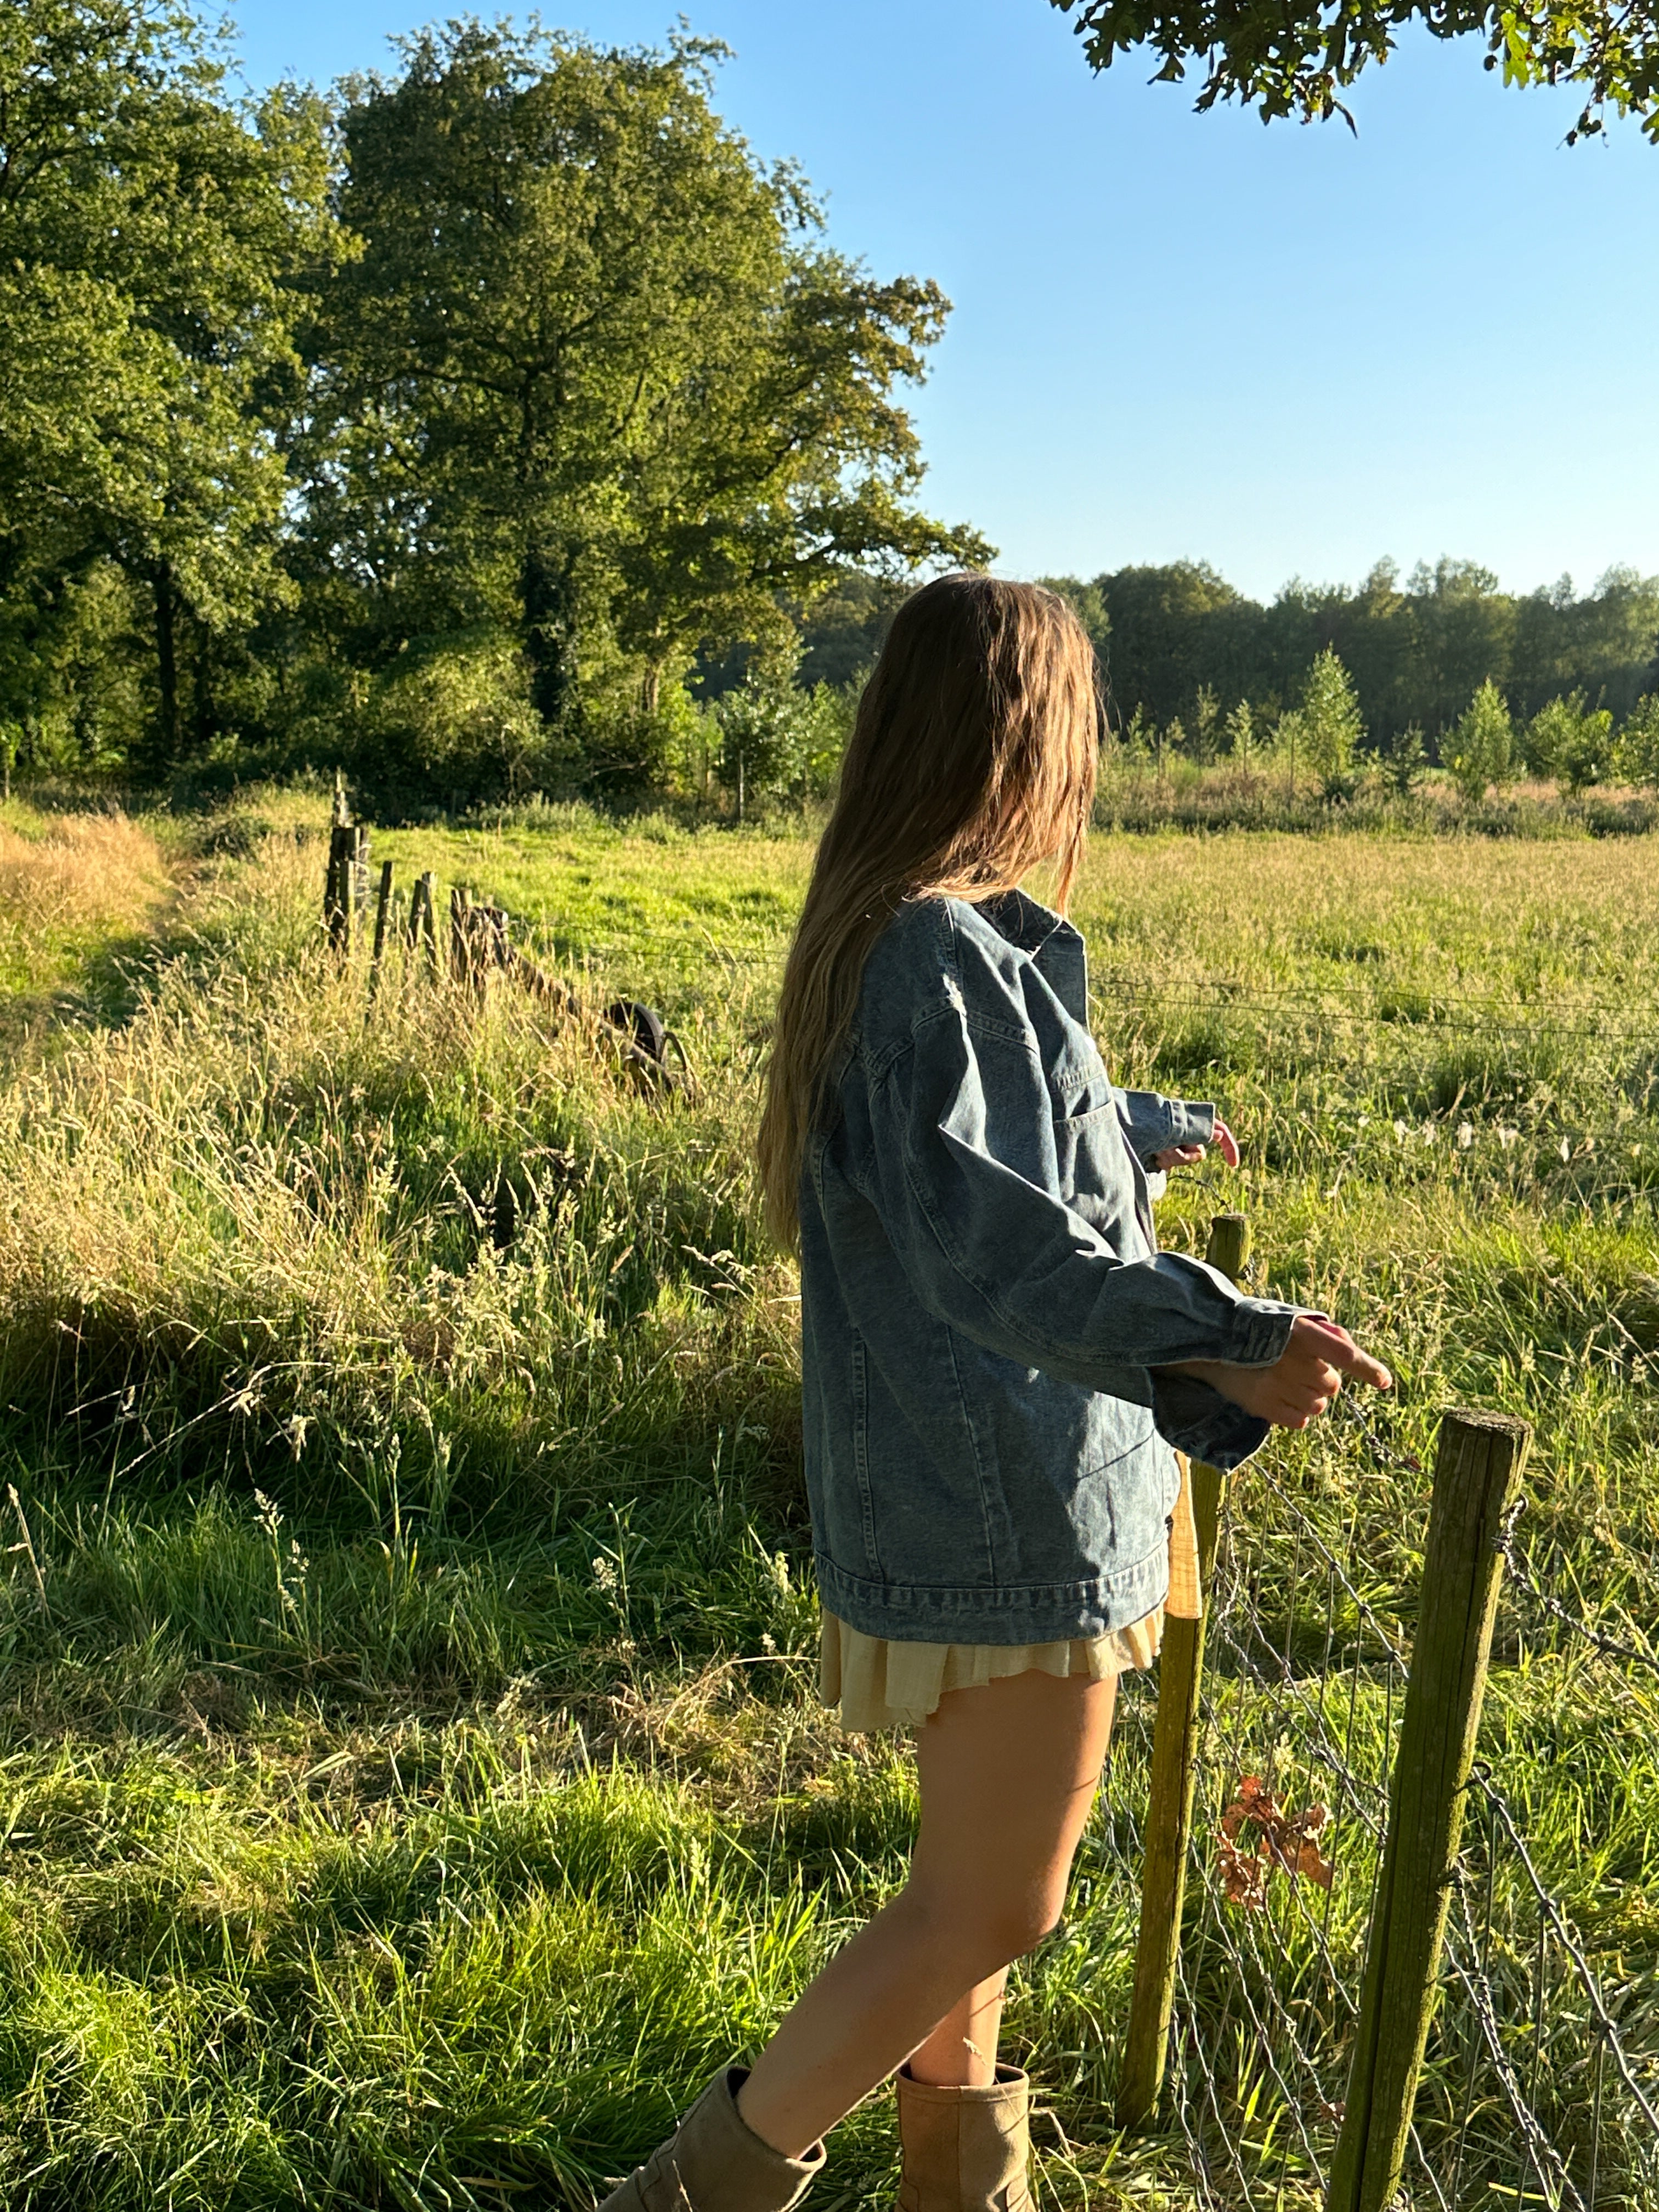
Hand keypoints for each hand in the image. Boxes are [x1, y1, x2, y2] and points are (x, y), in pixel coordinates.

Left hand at [1150, 1117, 1239, 1173]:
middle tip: (1161, 1147)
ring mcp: (1173, 1141)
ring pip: (1182, 1160)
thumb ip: (1195, 1131)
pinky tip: (1149, 1153)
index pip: (1219, 1131)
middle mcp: (1184, 1131)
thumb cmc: (1143, 1123)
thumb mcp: (1171, 1128)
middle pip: (1196, 1153)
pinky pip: (1170, 1164)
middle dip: (1180, 1155)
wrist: (1118, 1124)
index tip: (1233, 1166)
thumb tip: (1218, 1135)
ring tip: (1151, 1147)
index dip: (1229, 1147)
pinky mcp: (1163, 1151)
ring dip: (1167, 1157)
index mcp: (1190, 1118)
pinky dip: (1161, 1161)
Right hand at [1169, 1316, 1391, 1430]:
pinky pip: (1301, 1420)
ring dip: (1308, 1397)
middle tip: (1295, 1368)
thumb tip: (1350, 1348)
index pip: (1342, 1352)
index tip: (1384, 1381)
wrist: (1212, 1344)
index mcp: (1299, 1332)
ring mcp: (1276, 1384)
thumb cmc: (1259, 1331)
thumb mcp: (1290, 1320)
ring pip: (1319, 1405)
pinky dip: (1295, 1412)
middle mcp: (1290, 1359)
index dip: (1366, 1367)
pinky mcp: (1265, 1405)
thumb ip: (1322, 1332)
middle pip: (1332, 1385)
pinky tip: (1277, 1396)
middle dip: (1320, 1379)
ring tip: (1282, 1381)